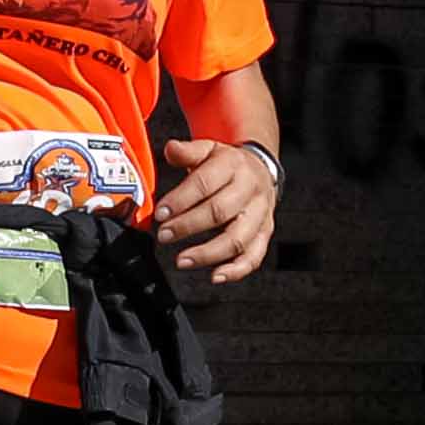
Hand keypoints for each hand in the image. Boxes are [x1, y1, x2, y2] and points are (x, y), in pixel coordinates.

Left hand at [155, 133, 274, 285]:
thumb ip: (187, 151)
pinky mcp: (265, 233)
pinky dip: (236, 270)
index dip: (181, 200)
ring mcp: (260, 213)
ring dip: (208, 253)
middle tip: (164, 235)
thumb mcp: (208, 150)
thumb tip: (171, 148)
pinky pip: (254, 255)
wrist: (260, 168)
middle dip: (187, 226)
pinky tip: (216, 276)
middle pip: (219, 211)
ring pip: (237, 238)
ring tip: (182, 260)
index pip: (205, 183)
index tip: (160, 213)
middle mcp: (250, 189)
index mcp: (233, 165)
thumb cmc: (226, 164)